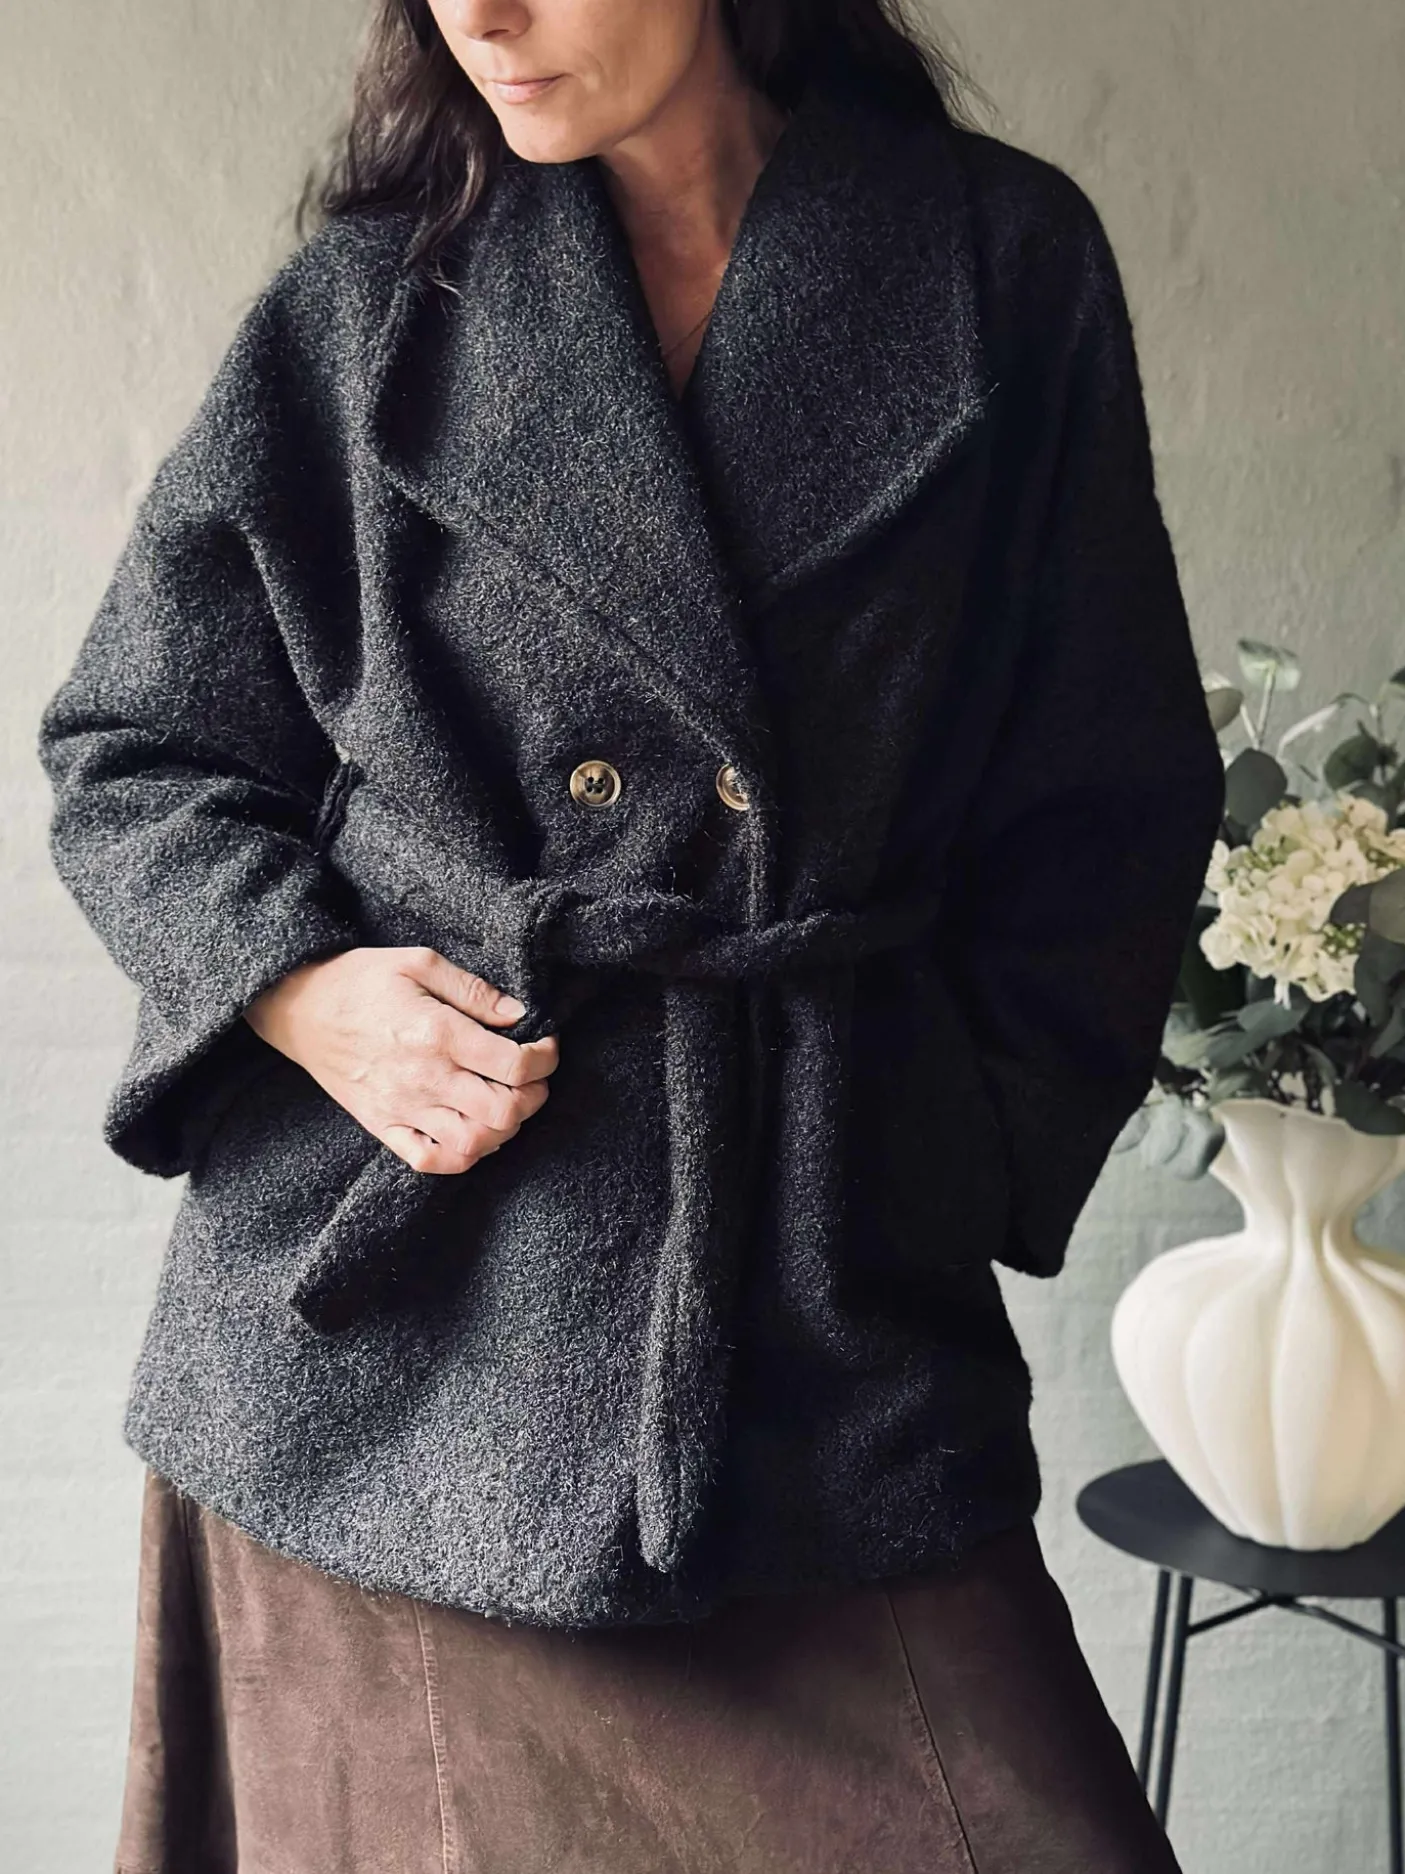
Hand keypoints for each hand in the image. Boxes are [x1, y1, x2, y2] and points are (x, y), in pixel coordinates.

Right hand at [243, 945, 558, 1172]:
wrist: (298, 1008)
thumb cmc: (360, 980)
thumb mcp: (419, 962)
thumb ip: (474, 990)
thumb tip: (520, 1014)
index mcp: (437, 1034)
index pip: (515, 1065)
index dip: (545, 1058)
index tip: (544, 1045)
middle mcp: (424, 1078)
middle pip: (504, 1112)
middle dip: (533, 1096)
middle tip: (532, 1077)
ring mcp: (402, 1108)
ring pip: (474, 1143)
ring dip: (504, 1128)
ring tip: (505, 1102)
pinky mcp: (383, 1126)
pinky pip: (431, 1161)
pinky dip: (463, 1156)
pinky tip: (472, 1131)